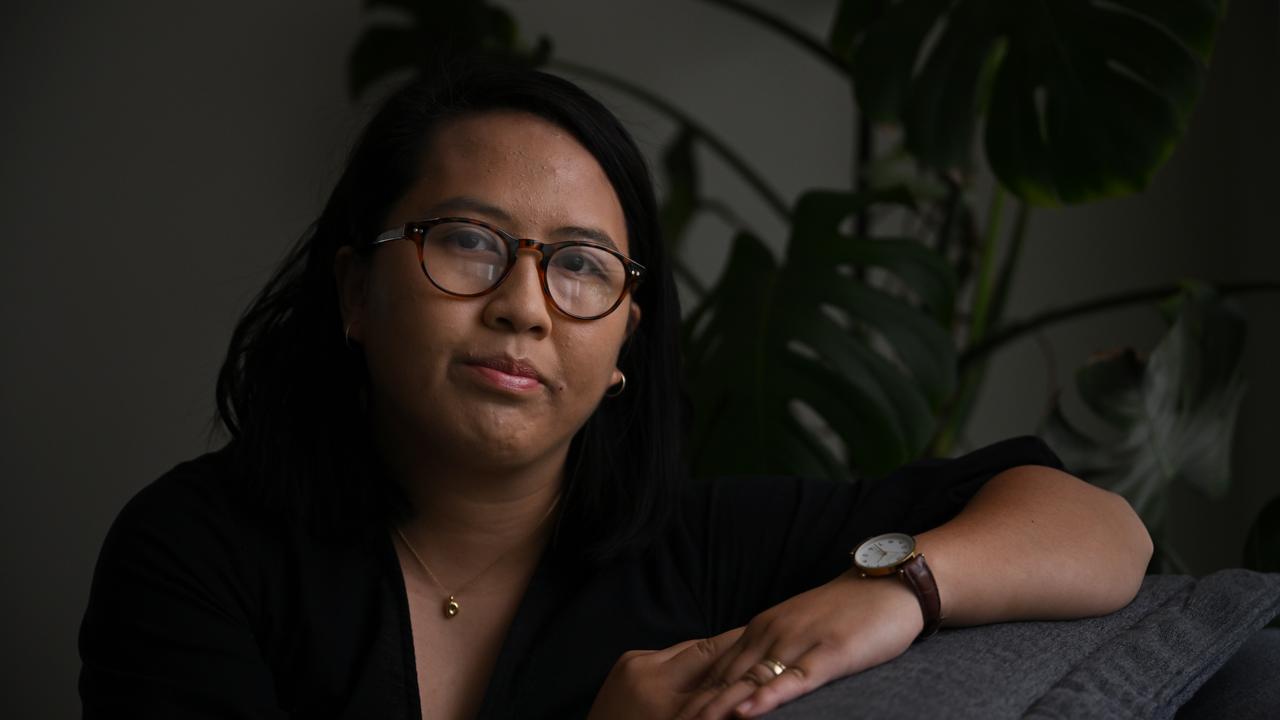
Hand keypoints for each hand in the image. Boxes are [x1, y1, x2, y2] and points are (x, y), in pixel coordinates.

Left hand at [586, 626, 745, 719]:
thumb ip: (708, 708)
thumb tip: (736, 689)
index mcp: (673, 709)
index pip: (719, 677)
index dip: (743, 662)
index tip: (764, 652)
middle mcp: (656, 683)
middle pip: (707, 652)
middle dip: (733, 643)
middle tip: (757, 636)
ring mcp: (638, 667)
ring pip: (688, 648)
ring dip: (709, 650)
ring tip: (735, 645)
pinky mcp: (627, 660)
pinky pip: (666, 652)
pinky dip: (684, 657)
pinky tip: (699, 660)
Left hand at [673, 570, 924, 719]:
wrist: (888, 585)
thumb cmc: (844, 613)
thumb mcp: (797, 631)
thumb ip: (770, 653)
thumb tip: (745, 682)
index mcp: (759, 629)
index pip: (716, 670)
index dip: (692, 698)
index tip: (669, 718)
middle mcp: (770, 634)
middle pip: (724, 679)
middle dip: (697, 709)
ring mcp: (797, 643)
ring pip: (750, 681)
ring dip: (720, 708)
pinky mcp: (828, 654)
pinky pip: (792, 680)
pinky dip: (766, 698)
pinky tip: (747, 713)